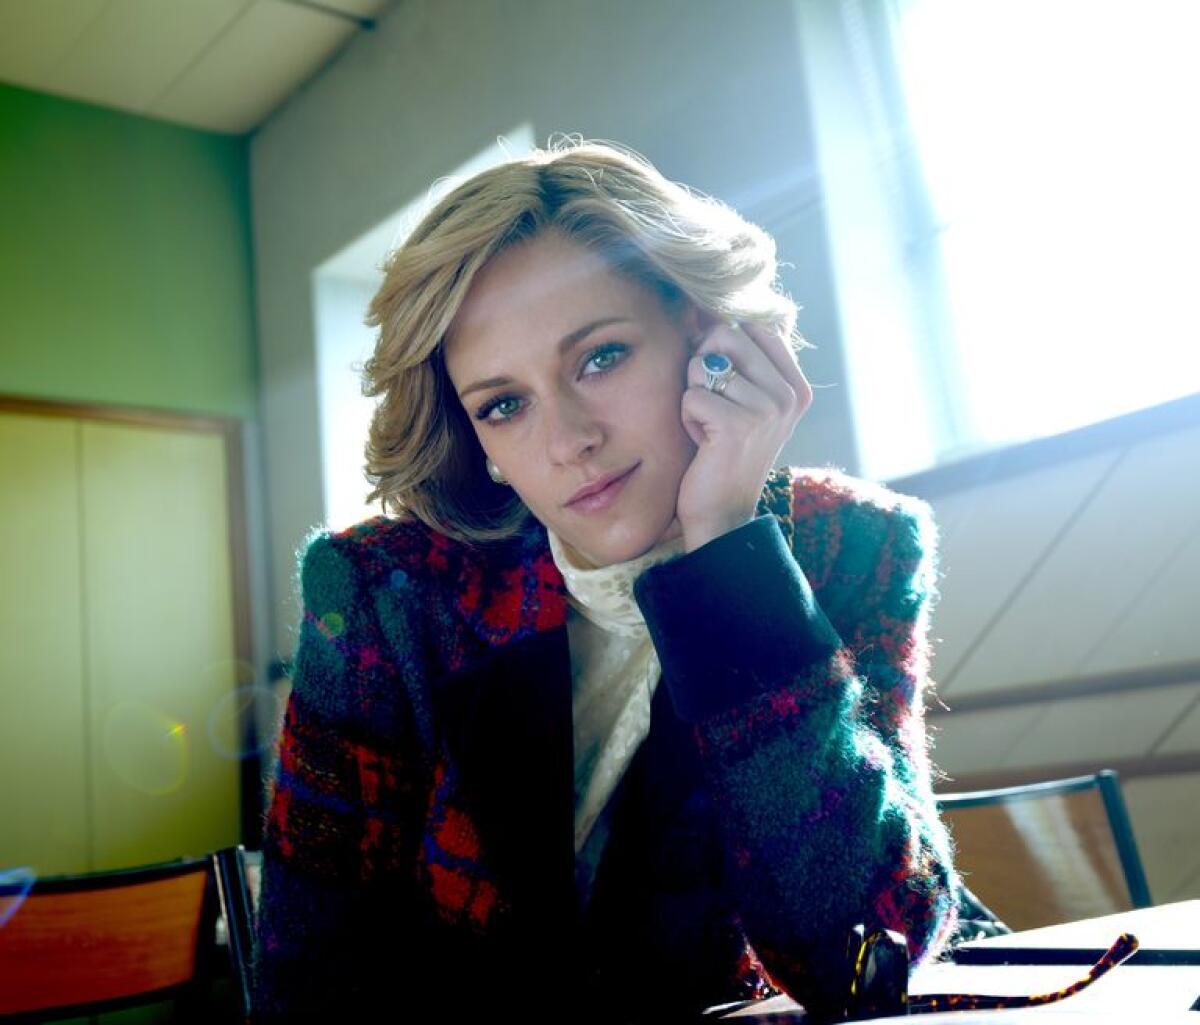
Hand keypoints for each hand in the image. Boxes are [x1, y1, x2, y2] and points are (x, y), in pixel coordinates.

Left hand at [676, 317, 812, 551]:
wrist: (722, 513)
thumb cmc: (723, 451)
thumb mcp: (744, 401)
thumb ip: (739, 357)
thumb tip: (705, 307)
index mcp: (797, 386)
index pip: (755, 325)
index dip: (722, 342)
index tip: (722, 379)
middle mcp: (789, 395)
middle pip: (726, 336)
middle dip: (702, 368)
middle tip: (712, 406)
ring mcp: (768, 410)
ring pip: (702, 367)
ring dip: (694, 397)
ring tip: (710, 427)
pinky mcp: (738, 426)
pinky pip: (691, 396)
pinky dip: (687, 419)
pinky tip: (703, 442)